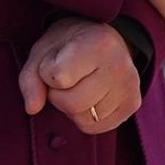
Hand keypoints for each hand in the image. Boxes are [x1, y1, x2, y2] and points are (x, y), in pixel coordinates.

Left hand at [18, 17, 142, 134]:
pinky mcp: (133, 104)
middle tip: (64, 79)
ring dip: (72, 108)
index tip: (55, 60)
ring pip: (84, 119)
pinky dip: (85, 117)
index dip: (47, 73)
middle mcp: (120, 64)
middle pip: (72, 104)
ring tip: (78, 85)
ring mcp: (130, 86)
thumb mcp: (43, 50)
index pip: (58, 77)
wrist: (102, 36)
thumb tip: (32, 108)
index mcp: (98, 42)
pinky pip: (96, 127)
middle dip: (58, 95)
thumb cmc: (68, 43)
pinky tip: (89, 96)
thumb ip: (31, 78)